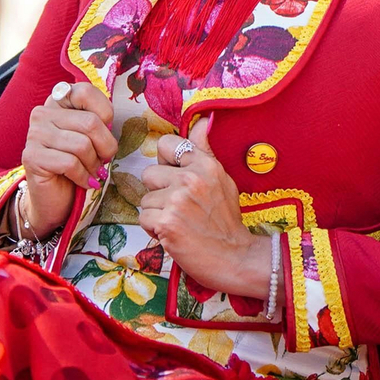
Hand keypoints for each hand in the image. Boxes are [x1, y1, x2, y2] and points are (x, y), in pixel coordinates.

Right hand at [20, 82, 115, 234]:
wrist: (56, 199)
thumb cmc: (79, 165)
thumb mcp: (92, 137)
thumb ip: (98, 121)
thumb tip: (110, 123)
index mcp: (58, 101)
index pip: (86, 92)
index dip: (105, 113)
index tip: (104, 132)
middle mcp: (42, 113)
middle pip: (90, 122)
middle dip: (106, 146)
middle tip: (105, 160)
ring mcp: (34, 134)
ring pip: (81, 145)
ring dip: (94, 164)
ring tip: (93, 172)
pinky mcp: (31, 157)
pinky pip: (70, 163)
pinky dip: (84, 177)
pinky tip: (85, 182)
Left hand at [140, 118, 270, 297]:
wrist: (235, 258)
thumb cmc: (226, 221)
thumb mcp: (222, 179)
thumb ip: (205, 151)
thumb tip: (200, 121)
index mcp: (204, 164)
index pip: (164, 145)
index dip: (166, 163)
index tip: (176, 179)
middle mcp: (191, 178)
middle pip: (149, 174)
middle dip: (159, 193)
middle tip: (180, 209)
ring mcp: (178, 201)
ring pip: (145, 200)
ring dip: (157, 214)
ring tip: (179, 223)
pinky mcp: (167, 223)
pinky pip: (144, 219)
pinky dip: (155, 230)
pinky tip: (174, 234)